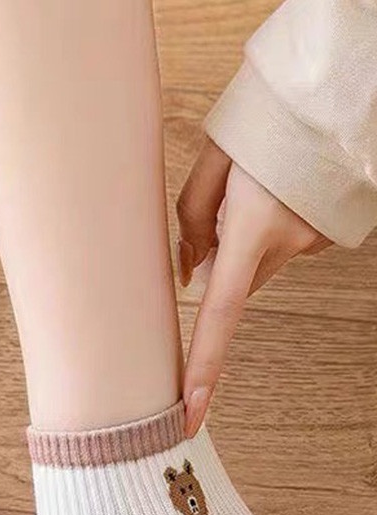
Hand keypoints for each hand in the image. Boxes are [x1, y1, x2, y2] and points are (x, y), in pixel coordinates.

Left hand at [175, 139, 330, 436]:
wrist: (335, 90)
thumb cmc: (267, 121)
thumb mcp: (212, 164)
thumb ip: (191, 222)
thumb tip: (190, 273)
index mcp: (250, 231)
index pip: (218, 318)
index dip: (202, 370)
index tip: (190, 414)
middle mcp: (286, 245)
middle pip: (237, 285)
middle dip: (223, 267)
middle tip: (223, 214)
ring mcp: (312, 241)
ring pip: (262, 264)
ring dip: (250, 242)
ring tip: (259, 189)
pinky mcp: (327, 232)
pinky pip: (286, 245)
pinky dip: (274, 229)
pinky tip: (280, 191)